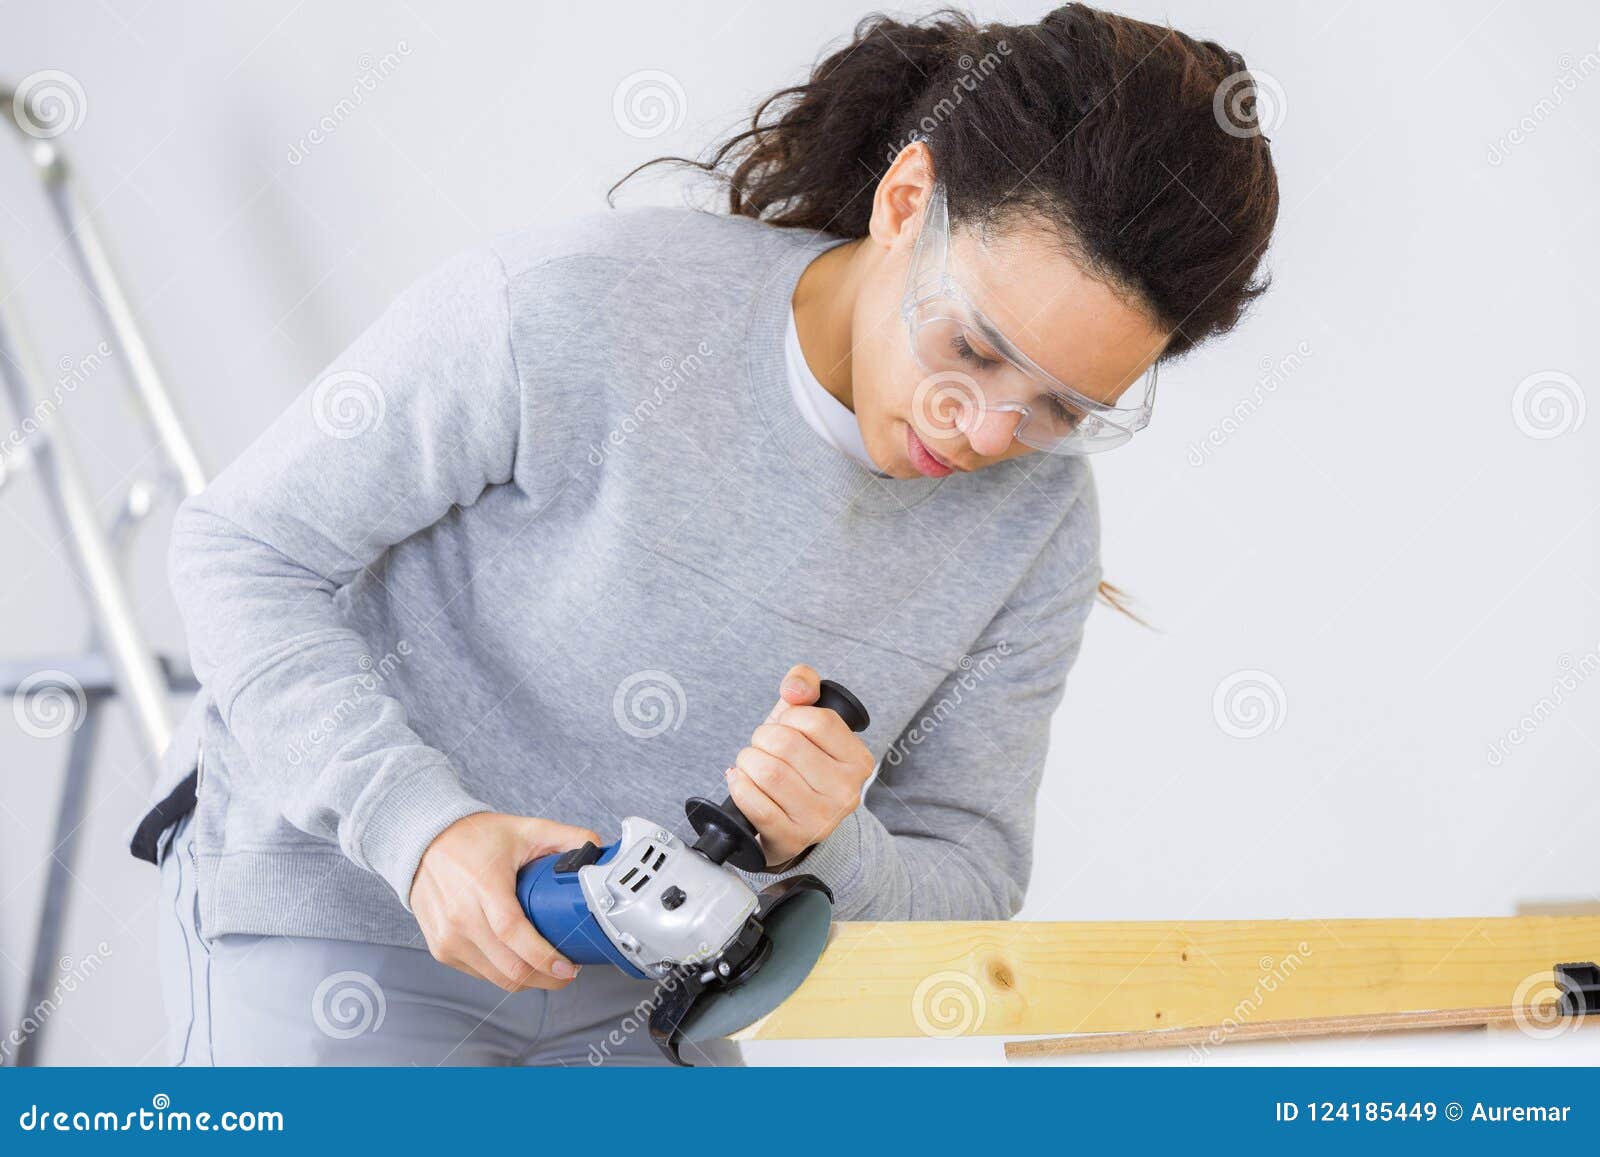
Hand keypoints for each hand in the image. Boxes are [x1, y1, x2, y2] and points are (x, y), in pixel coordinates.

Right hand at [410, 812, 599, 991]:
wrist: (425, 842)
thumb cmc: (472, 837)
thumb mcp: (524, 829)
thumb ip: (565, 837)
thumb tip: (597, 850)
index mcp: (483, 887)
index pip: (514, 934)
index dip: (544, 957)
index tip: (567, 967)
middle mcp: (461, 917)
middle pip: (508, 966)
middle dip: (545, 978)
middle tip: (567, 972)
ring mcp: (448, 937)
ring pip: (496, 977)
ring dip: (527, 980)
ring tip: (547, 968)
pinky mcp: (441, 949)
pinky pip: (480, 973)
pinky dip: (503, 972)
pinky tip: (519, 960)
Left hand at [726, 664, 875, 866]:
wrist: (793, 824)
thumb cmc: (799, 766)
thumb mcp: (806, 721)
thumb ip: (804, 686)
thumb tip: (795, 690)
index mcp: (858, 761)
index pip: (817, 720)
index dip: (789, 716)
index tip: (784, 726)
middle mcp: (846, 792)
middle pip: (786, 744)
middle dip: (762, 738)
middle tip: (762, 747)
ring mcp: (820, 820)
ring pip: (768, 772)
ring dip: (747, 761)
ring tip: (751, 764)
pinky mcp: (791, 839)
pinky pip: (754, 802)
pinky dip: (739, 786)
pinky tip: (740, 782)